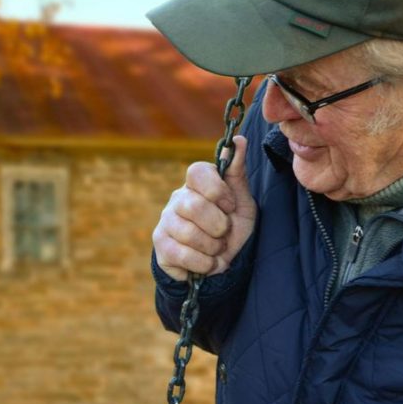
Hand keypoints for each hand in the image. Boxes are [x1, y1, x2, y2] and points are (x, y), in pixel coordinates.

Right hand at [152, 135, 255, 280]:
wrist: (220, 263)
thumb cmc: (231, 228)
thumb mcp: (242, 202)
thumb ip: (238, 172)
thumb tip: (239, 140)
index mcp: (197, 184)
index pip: (196, 171)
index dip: (217, 191)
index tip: (230, 206)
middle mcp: (177, 198)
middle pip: (194, 206)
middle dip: (218, 226)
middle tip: (224, 233)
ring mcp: (165, 221)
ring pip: (188, 233)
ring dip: (213, 248)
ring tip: (217, 249)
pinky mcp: (160, 246)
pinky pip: (182, 254)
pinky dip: (203, 264)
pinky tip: (208, 263)